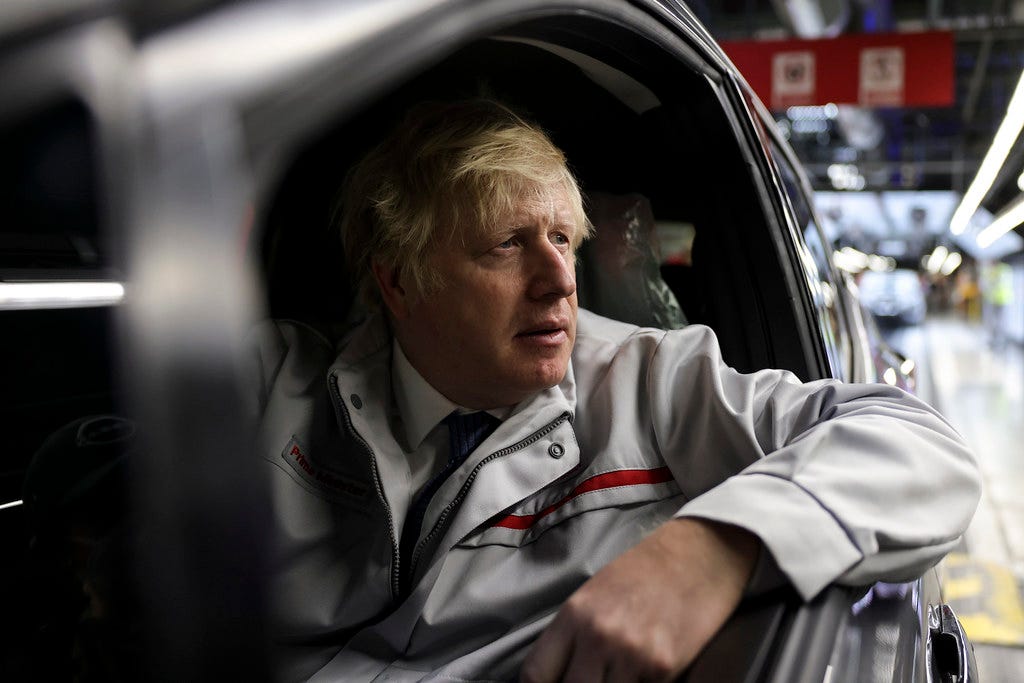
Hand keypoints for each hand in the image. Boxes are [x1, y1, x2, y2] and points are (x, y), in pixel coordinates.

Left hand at [520, 518, 758, 682]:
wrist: (700, 553)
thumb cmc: (645, 572)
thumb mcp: (595, 594)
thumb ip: (573, 636)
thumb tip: (560, 674)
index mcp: (574, 615)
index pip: (535, 673)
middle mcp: (597, 636)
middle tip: (593, 679)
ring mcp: (631, 654)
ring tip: (621, 674)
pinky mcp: (663, 667)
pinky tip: (646, 674)